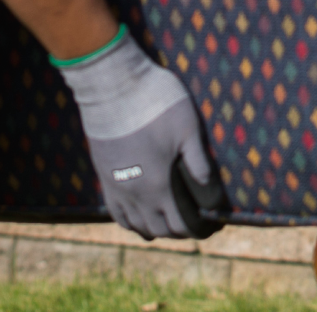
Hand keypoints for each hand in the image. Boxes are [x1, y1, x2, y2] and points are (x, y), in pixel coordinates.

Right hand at [56, 30, 226, 240]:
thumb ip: (198, 162)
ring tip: (171, 222)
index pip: (181, 225)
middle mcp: (135, 195)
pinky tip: (140, 218)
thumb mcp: (187, 129)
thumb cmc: (155, 103)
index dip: (199, 229)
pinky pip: (116, 213)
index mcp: (158, 186)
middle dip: (180, 231)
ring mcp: (116, 188)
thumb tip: (211, 190)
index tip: (213, 226)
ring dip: (156, 228)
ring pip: (137, 225)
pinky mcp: (104, 177)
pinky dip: (131, 222)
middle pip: (160, 229)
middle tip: (196, 222)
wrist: (113, 86)